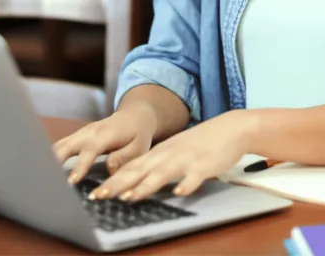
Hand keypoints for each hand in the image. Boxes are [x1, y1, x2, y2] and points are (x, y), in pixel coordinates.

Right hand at [53, 102, 157, 183]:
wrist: (135, 116)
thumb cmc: (138, 135)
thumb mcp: (139, 147)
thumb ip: (124, 157)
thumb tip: (109, 168)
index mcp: (105, 134)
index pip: (90, 150)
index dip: (80, 165)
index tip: (71, 181)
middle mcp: (88, 132)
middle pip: (66, 145)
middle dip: (53, 163)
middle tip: (46, 184)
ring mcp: (79, 133)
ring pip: (58, 146)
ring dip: (47, 161)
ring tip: (39, 181)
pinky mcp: (75, 138)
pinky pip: (58, 147)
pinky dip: (49, 159)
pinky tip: (43, 173)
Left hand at [89, 110, 254, 201]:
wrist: (230, 128)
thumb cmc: (200, 144)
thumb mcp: (173, 152)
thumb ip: (155, 166)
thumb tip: (132, 183)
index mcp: (159, 153)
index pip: (130, 167)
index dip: (112, 181)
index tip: (93, 194)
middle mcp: (168, 155)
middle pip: (139, 170)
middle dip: (118, 185)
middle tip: (99, 196)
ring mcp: (186, 159)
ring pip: (162, 173)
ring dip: (146, 186)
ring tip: (131, 197)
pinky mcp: (205, 165)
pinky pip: (194, 176)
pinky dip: (187, 185)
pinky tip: (180, 192)